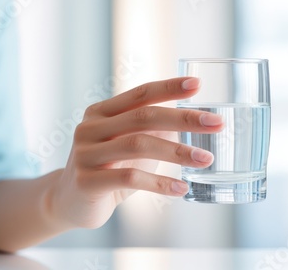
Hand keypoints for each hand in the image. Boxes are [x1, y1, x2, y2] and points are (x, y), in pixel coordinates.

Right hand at [49, 77, 223, 228]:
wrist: (70, 203)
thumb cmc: (109, 169)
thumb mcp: (130, 145)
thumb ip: (152, 129)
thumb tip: (193, 119)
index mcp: (101, 113)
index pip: (140, 93)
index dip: (169, 87)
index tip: (198, 85)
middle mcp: (90, 128)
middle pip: (144, 116)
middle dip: (184, 118)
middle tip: (217, 123)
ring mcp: (86, 154)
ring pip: (138, 145)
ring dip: (178, 151)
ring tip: (206, 159)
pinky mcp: (87, 182)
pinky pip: (129, 178)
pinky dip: (160, 183)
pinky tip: (182, 189)